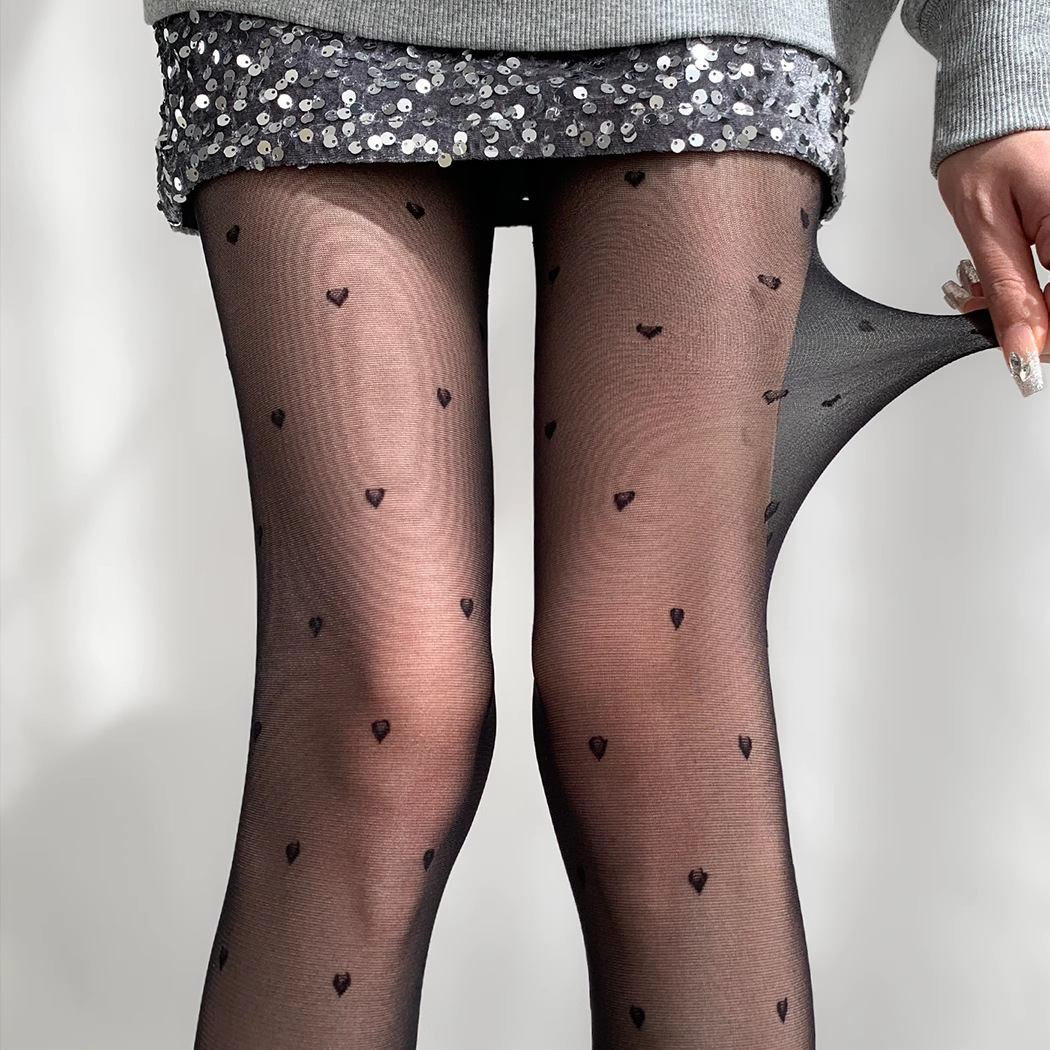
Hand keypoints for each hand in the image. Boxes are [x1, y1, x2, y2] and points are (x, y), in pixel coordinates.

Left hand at [936, 129, 1049, 396]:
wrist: (997, 115)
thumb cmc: (988, 154)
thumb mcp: (985, 229)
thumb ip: (1010, 293)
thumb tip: (1023, 349)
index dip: (1041, 337)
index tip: (1014, 346)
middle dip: (1035, 319)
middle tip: (991, 305)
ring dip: (1035, 305)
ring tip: (996, 286)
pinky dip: (1040, 288)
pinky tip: (1017, 277)